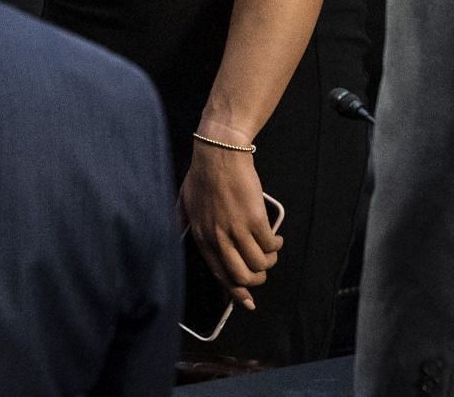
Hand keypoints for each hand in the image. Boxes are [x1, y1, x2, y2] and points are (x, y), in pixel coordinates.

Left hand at [179, 137, 280, 311]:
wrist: (219, 153)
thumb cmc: (202, 174)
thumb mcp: (184, 201)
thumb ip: (181, 221)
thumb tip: (176, 234)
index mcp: (202, 236)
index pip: (219, 274)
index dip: (235, 292)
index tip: (248, 301)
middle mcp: (218, 237)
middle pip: (242, 276)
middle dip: (257, 278)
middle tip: (262, 267)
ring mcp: (237, 229)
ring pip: (260, 264)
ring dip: (270, 260)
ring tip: (270, 248)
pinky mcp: (255, 219)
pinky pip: (271, 245)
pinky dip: (276, 245)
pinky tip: (276, 237)